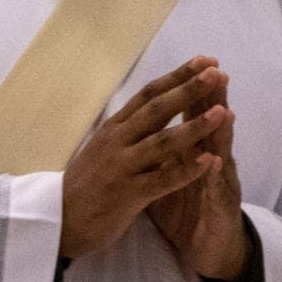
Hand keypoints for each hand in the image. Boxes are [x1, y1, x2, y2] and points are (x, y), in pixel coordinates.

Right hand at [59, 58, 230, 263]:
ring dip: (193, 126)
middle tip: (216, 72)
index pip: (148, 95)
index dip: (177, 77)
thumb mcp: (104, 148)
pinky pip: (162, 180)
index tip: (204, 61)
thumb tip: (158, 107)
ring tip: (223, 112)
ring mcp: (121, 167)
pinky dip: (186, 170)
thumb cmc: (86, 183)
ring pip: (162, 143)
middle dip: (188, 90)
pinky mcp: (126, 194)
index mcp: (113, 128)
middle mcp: (116, 141)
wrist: (59, 220)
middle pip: (156, 110)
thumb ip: (130, 130)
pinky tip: (209, 161)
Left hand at [143, 69, 249, 278]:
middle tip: (213, 71)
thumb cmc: (187, 213)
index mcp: (191, 154)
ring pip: (219, 154)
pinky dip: (214, 175)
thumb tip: (142, 129)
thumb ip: (161, 153)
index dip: (188, 92)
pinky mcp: (220, 210)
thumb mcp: (167, 178)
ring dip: (220, 132)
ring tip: (223, 108)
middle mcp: (209, 163)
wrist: (208, 253)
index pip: (191, 116)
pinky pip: (215, 192)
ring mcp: (217, 184)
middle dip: (209, 100)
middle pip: (209, 126)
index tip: (186, 64)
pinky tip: (216, 161)